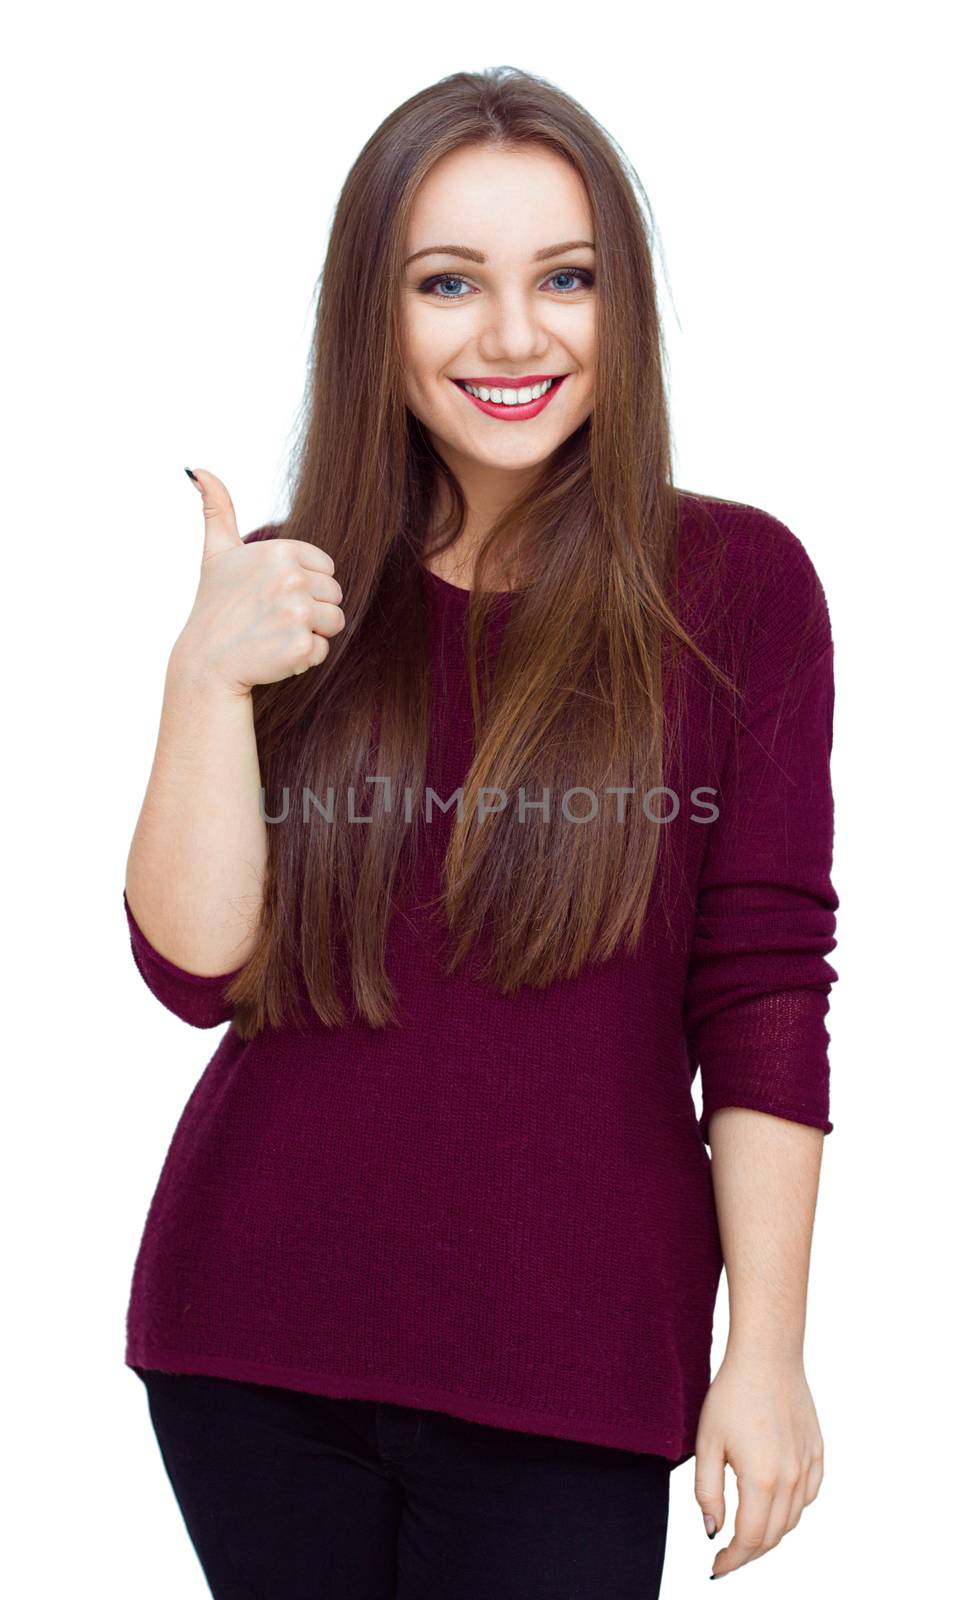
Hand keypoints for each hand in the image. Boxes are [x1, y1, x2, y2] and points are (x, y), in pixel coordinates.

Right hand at [174, 467, 345, 694]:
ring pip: (335, 621)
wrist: (206, 662)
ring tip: (275, 633)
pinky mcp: (301, 646)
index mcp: (280, 550)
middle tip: (271, 618)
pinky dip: (303, 657)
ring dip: (310, 632)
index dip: (303, 585)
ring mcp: (297, 613)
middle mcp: (290, 578)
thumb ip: (217, 509)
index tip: (271, 595)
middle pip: (334, 594)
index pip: (326, 568)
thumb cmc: (215, 607)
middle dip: (310, 609)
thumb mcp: (216, 553)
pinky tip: (274, 653)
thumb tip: (197, 470)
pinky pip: (323, 649)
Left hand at [694, 1347, 823, 1577]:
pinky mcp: (817, 1452)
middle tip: (727, 1556)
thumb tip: (712, 1531)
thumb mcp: (707, 1443)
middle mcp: (791, 1479)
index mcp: (762, 1479)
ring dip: (769, 1534)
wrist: (768, 1355)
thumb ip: (707, 1492)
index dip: (732, 1560)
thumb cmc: (732, 1394)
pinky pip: (808, 1497)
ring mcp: (808, 1466)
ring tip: (746, 1535)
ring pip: (792, 1520)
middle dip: (749, 1553)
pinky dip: (791, 1511)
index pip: (749, 1540)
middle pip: (773, 1536)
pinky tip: (775, 1505)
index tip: (716, 1568)